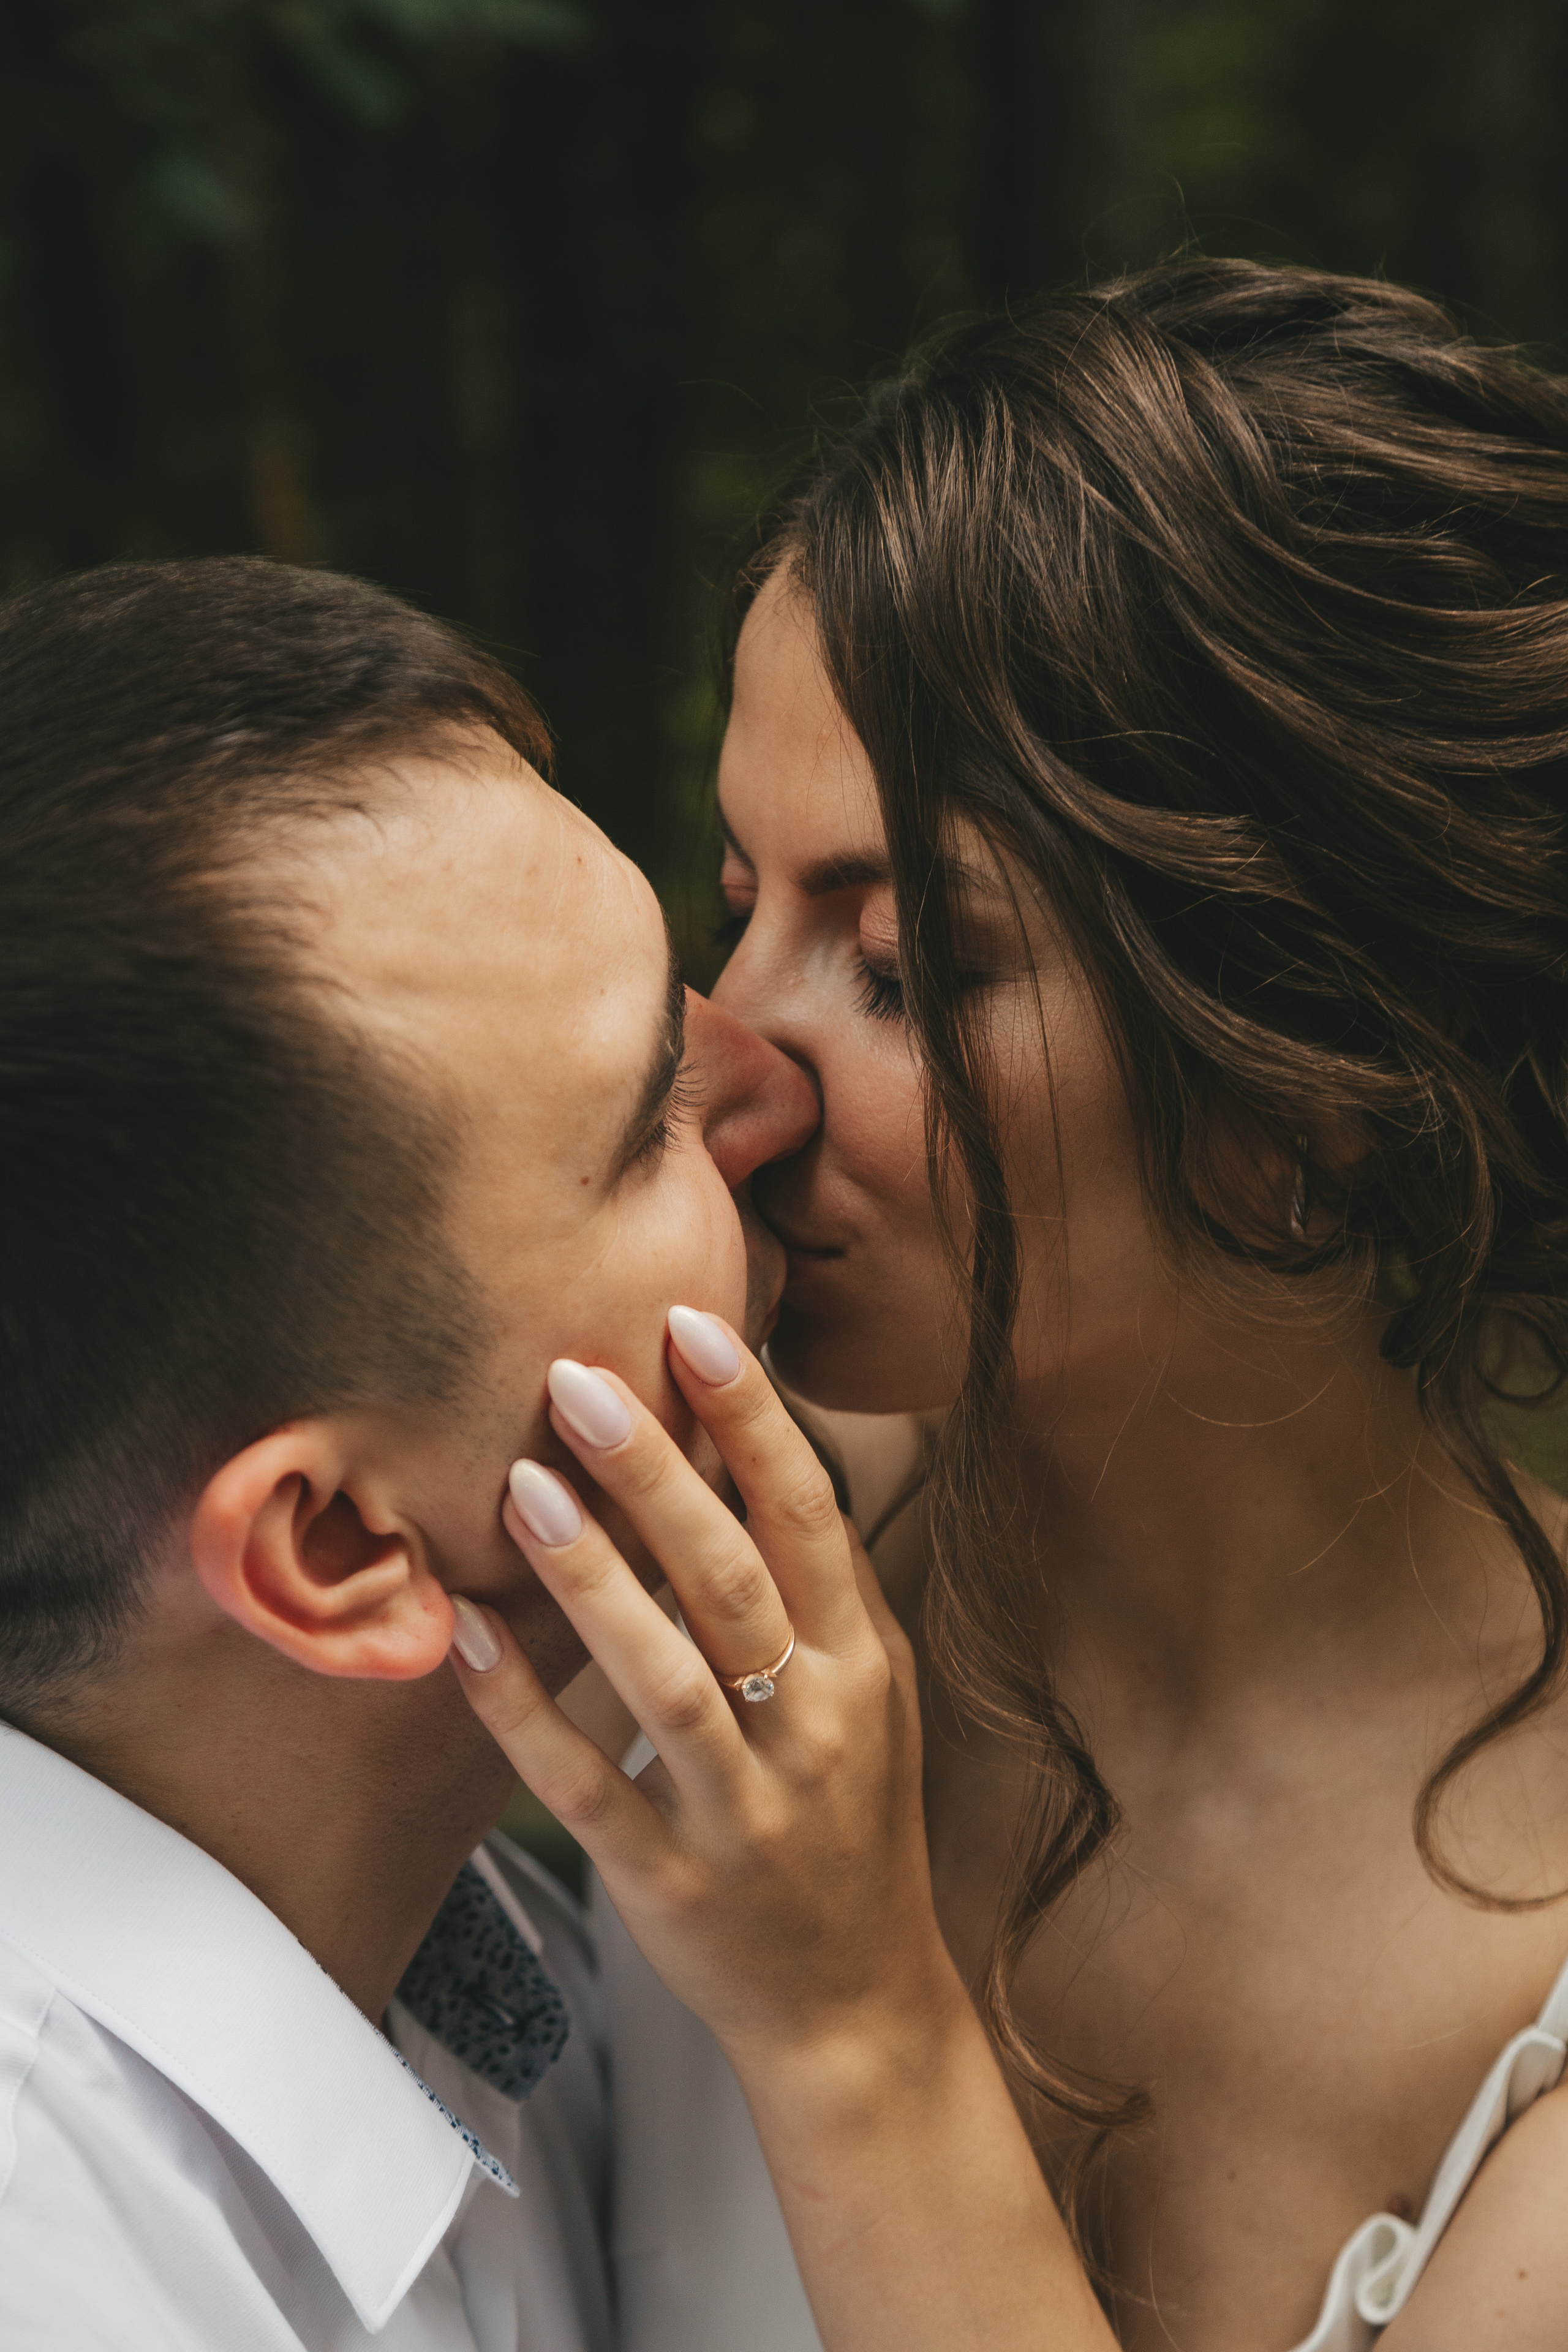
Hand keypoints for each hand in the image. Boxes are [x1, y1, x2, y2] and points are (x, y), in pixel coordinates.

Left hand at [447, 1306, 963, 2069]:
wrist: (856, 2004)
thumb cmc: (852, 1820)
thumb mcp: (870, 1695)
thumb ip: (821, 1585)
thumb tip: (758, 1442)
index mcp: (861, 1667)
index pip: (811, 1517)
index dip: (754, 1419)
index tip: (691, 1326)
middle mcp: (812, 1730)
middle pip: (732, 1579)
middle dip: (657, 1472)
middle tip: (575, 1378)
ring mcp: (743, 1813)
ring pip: (666, 1679)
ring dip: (592, 1579)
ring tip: (522, 1484)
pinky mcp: (670, 1884)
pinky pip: (586, 1787)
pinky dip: (524, 1710)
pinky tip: (467, 1633)